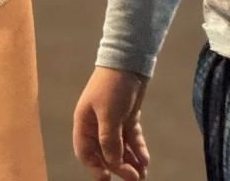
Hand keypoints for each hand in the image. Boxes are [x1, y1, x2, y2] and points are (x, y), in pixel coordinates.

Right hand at [73, 66, 149, 180]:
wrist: (130, 61)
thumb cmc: (113, 86)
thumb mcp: (109, 114)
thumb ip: (109, 141)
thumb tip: (112, 163)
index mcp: (84, 122)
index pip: (85, 152)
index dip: (94, 167)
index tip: (107, 178)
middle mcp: (96, 124)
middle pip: (105, 153)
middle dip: (119, 167)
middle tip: (133, 178)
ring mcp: (113, 121)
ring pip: (120, 148)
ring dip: (130, 162)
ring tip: (142, 174)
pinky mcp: (127, 118)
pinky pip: (131, 139)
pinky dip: (138, 150)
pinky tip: (145, 160)